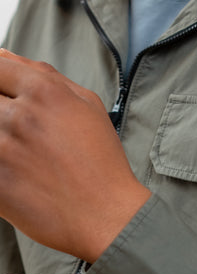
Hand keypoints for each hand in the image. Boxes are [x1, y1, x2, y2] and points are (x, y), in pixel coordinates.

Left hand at [0, 50, 150, 261]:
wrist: (109, 217)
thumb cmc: (101, 163)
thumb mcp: (87, 106)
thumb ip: (46, 76)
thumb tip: (5, 56)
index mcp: (44, 92)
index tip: (4, 98)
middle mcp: (20, 117)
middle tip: (12, 128)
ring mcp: (3, 151)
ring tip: (17, 152)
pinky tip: (14, 171)